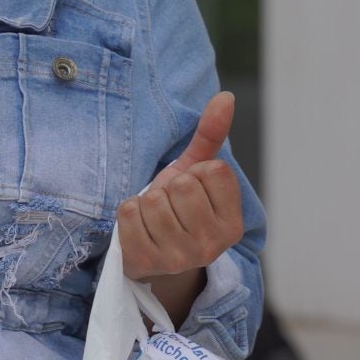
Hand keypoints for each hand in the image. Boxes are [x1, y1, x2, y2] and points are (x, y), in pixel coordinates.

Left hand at [118, 91, 244, 288]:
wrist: (150, 256)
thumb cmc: (177, 208)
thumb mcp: (195, 172)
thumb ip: (211, 136)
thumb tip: (226, 97)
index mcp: (232, 224)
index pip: (213, 170)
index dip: (196, 173)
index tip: (193, 193)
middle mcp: (212, 246)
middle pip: (182, 185)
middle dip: (170, 188)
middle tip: (170, 207)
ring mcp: (179, 258)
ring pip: (155, 200)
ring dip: (147, 201)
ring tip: (153, 217)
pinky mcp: (146, 263)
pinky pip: (129, 213)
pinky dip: (128, 213)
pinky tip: (138, 227)